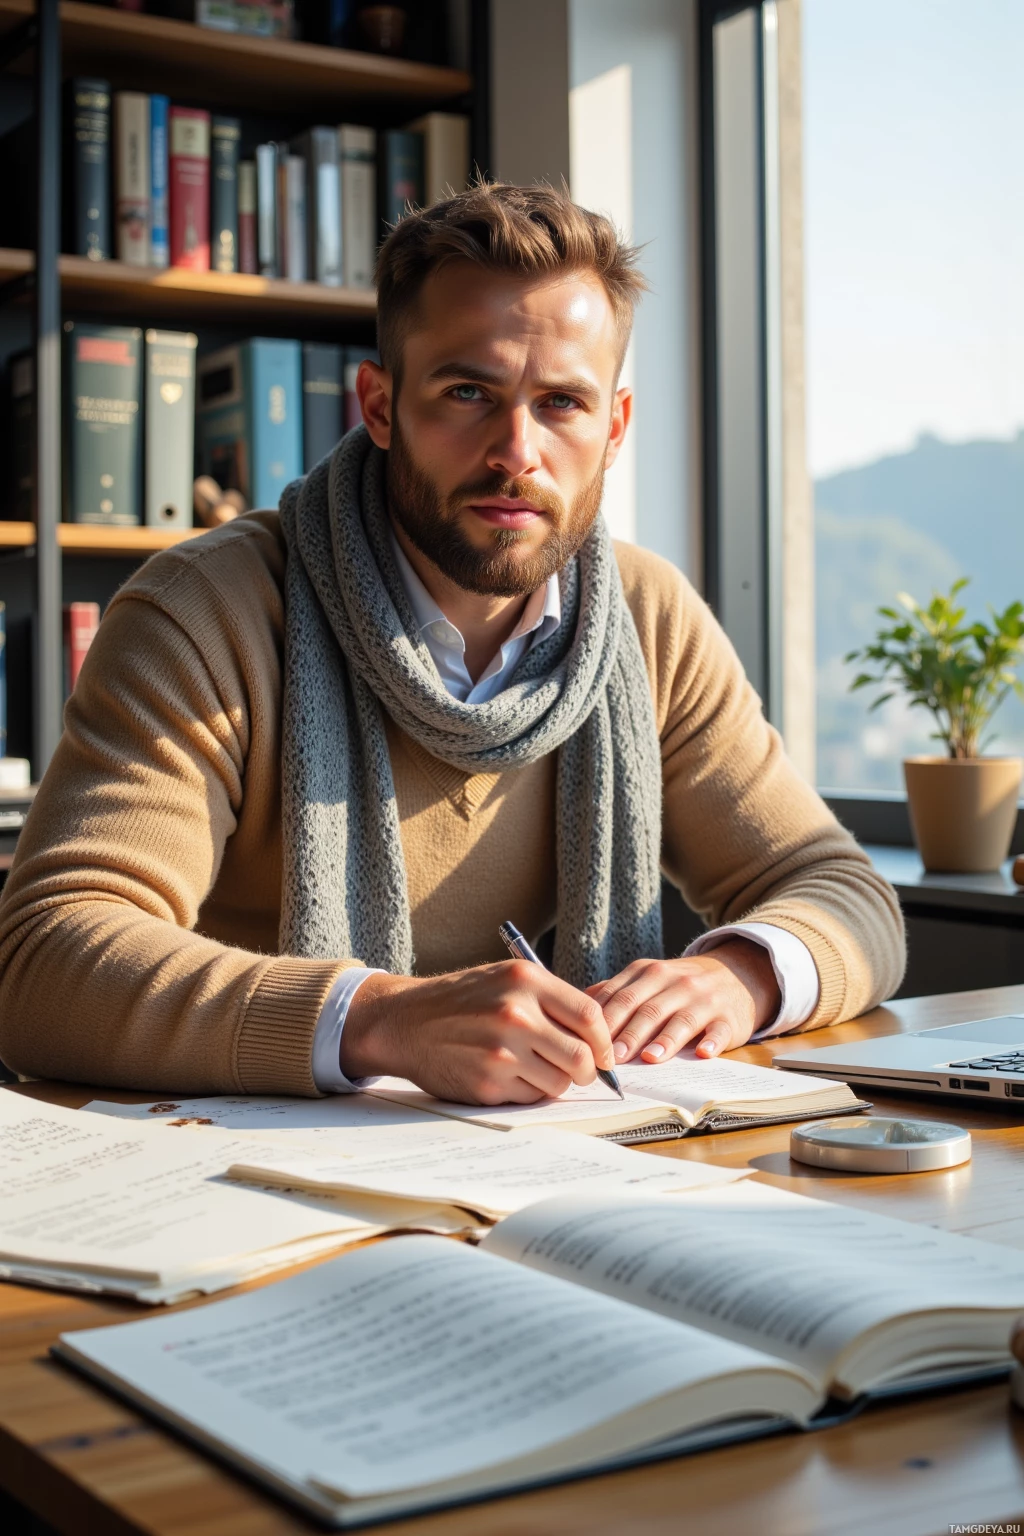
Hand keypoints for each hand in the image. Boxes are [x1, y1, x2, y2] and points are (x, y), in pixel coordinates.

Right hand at [339, 960, 615, 1104]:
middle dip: (588, 1071)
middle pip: (582, 1057)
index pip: (590, 1016)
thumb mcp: (506, 980)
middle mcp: (515, 1014)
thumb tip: (600, 1036)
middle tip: (579, 1071)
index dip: (603, 1041)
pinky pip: (531, 1097)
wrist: (406, 1022)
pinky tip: (509, 1075)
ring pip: (559, 1083)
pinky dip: (528, 1091)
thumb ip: (551, 1000)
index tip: (603, 1054)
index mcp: (525, 980)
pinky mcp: (487, 1083)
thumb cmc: (463, 1000)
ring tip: (535, 1068)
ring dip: (556, 1082)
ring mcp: (501, 1051)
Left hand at [586, 939, 781, 1063]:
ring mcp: (704, 999)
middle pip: (647, 1008)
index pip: (621, 995)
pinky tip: (703, 1053)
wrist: (735, 974)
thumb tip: (575, 1010)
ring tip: (649, 1058)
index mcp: (649, 973)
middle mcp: (676, 982)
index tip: (586, 1043)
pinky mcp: (728, 1017)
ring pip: (682, 1019)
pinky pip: (719, 1030)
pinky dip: (712, 1042)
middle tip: (611, 1058)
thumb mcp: (648, 978)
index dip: (603, 1020)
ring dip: (665, 1039)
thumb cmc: (680, 985)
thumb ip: (616, 992)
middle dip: (628, 1033)